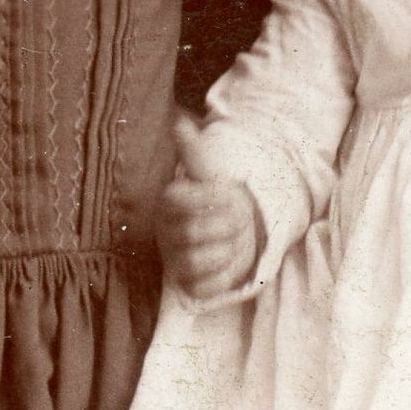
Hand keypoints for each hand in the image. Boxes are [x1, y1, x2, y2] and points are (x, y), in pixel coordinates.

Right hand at [158, 129, 263, 303]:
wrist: (226, 232)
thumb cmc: (215, 201)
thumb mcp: (208, 175)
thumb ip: (193, 151)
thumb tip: (179, 121)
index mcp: (169, 204)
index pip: (176, 199)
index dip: (208, 196)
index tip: (228, 191)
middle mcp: (166, 234)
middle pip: (190, 232)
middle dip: (226, 223)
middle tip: (243, 217)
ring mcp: (177, 261)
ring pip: (196, 262)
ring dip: (228, 249)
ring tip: (240, 239)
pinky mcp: (191, 286)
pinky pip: (206, 287)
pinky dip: (226, 275)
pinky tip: (235, 260)